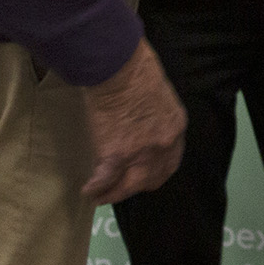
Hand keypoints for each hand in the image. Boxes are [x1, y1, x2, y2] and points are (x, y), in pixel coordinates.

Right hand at [81, 39, 186, 203]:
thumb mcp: (160, 94)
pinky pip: (105, 179)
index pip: (171, 160)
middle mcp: (163, 144)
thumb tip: (141, 123)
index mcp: (175, 127)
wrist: (119, 68)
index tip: (145, 176)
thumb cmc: (136, 70)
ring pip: (128, 185)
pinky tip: (88, 190)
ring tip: (100, 196)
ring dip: (113, 194)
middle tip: (121, 189)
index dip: (156, 172)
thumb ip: (155, 114)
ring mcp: (140, 153)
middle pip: (152, 178)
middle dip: (136, 186)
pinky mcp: (116, 155)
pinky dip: (95, 187)